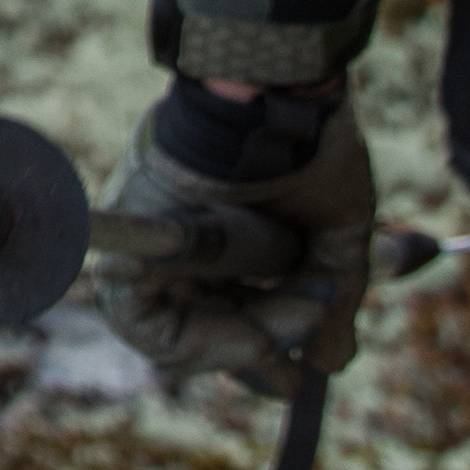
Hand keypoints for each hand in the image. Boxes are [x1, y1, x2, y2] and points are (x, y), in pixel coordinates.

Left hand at [91, 92, 377, 394]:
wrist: (280, 89)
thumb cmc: (311, 147)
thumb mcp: (336, 237)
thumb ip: (334, 301)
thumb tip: (328, 365)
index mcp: (228, 242)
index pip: (228, 319)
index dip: (261, 357)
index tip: (295, 380)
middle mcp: (185, 245)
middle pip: (199, 331)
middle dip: (254, 355)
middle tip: (290, 372)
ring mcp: (155, 240)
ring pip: (172, 331)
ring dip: (241, 338)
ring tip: (288, 314)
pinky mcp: (133, 232)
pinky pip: (133, 302)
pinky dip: (176, 331)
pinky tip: (208, 322)